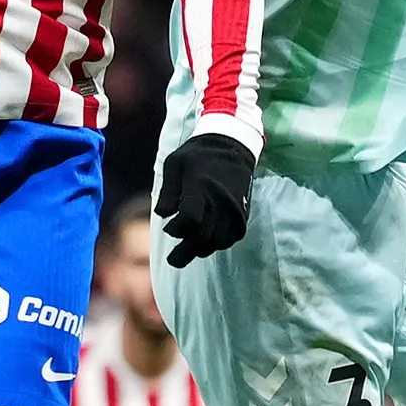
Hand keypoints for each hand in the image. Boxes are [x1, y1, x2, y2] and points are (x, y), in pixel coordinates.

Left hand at [155, 131, 253, 265]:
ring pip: (217, 241)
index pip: (190, 219)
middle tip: (173, 260)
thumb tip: (163, 215)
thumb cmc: (198, 155)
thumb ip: (167, 191)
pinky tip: (207, 241)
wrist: (233, 145)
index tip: (169, 228)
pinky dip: (218, 244)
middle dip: (185, 252)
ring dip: (201, 249)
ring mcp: (233, 209)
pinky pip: (231, 238)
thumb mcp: (174, 163)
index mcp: (200, 187)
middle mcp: (219, 201)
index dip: (177, 229)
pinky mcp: (242, 214)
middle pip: (203, 237)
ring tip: (189, 249)